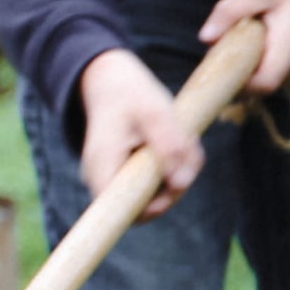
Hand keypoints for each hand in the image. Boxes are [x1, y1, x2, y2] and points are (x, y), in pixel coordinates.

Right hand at [76, 47, 201, 219]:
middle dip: (174, 185)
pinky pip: (152, 181)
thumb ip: (170, 147)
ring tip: (183, 140)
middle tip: (189, 151)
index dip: (154, 207)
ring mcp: (111, 175)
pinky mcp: (123, 170)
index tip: (176, 185)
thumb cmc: (130, 93)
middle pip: (142, 205)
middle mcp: (101, 176)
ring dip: (177, 172)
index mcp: (103, 165)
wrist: (109, 79)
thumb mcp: (155, 111)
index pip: (124, 210)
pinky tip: (175, 142)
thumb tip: (181, 183)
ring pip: (151, 193)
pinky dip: (171, 166)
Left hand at [203, 0, 289, 94]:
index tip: (215, 65)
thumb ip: (232, 10)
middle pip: (254, 89)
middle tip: (220, 47)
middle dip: (230, 75)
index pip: (263, 83)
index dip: (235, 83)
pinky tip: (246, 47)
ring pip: (257, 86)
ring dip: (239, 71)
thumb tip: (205, 39)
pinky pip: (264, 78)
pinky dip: (249, 68)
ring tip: (236, 42)